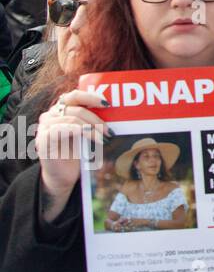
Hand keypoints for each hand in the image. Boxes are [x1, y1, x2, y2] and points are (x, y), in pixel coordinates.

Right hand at [37, 90, 110, 209]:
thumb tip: (112, 110)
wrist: (62, 175)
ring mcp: (44, 127)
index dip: (91, 97)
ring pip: (73, 119)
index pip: (74, 96)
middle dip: (96, 119)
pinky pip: (64, 130)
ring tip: (105, 138)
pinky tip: (94, 139)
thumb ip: (91, 119)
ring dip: (93, 128)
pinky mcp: (43, 139)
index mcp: (60, 110)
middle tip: (110, 130)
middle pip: (76, 108)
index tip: (108, 104)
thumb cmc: (76, 152)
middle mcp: (50, 115)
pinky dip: (83, 133)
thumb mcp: (85, 132)